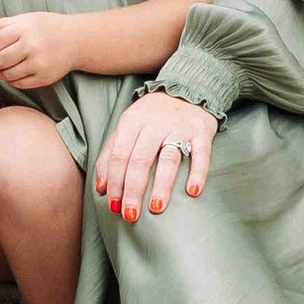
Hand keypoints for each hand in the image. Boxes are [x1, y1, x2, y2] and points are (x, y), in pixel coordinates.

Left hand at [0, 8, 74, 93]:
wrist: (75, 40)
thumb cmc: (49, 27)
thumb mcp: (25, 18)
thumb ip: (2, 24)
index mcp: (24, 30)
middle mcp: (31, 47)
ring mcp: (37, 65)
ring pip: (6, 75)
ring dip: (0, 71)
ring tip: (3, 64)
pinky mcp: (43, 78)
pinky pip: (18, 83)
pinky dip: (11, 79)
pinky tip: (15, 70)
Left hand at [94, 88, 215, 222]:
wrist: (187, 87)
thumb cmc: (151, 115)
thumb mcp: (127, 126)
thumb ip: (111, 153)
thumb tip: (101, 188)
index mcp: (132, 121)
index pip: (119, 155)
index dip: (115, 182)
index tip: (113, 206)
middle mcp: (155, 123)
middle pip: (140, 160)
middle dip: (133, 190)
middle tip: (130, 215)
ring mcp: (179, 127)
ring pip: (168, 158)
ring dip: (161, 185)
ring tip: (156, 208)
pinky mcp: (201, 131)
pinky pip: (201, 153)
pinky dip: (198, 173)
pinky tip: (192, 191)